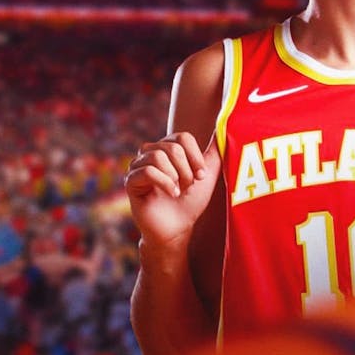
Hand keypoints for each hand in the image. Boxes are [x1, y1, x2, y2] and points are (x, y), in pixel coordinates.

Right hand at [124, 132, 221, 247]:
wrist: (178, 228)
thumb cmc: (191, 201)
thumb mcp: (207, 175)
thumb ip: (214, 152)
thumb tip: (223, 127)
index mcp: (168, 147)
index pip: (182, 137)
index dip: (195, 157)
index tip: (202, 176)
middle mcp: (150, 152)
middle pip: (172, 147)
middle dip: (186, 170)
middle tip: (188, 186)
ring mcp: (138, 165)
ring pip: (158, 157)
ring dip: (175, 177)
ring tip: (178, 191)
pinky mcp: (131, 181)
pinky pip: (147, 171)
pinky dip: (164, 183)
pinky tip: (171, 194)